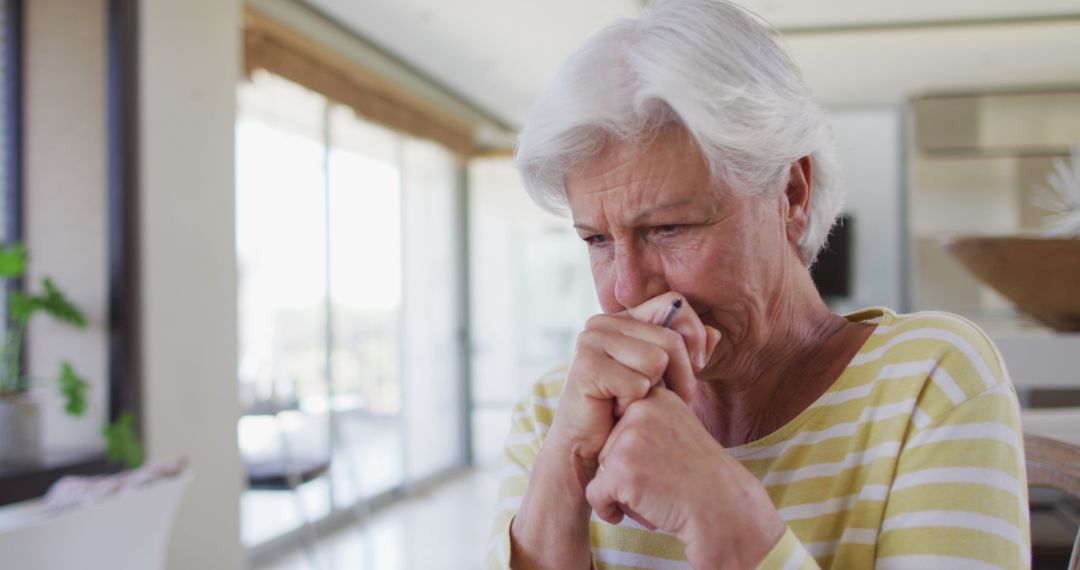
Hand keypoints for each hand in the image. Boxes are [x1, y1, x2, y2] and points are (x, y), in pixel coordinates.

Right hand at [549, 291, 719, 482]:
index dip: (694, 334)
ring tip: (634, 404)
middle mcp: (603, 323)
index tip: (698, 365)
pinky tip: (617, 411)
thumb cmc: (627, 413)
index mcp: (622, 319)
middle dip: (681, 376)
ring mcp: (591, 342)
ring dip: (654, 392)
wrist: (586, 448)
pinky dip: (634, 405)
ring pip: (657, 360)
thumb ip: (689, 354)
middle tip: (664, 400)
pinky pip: (638, 383)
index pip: (673, 303)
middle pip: (671, 338)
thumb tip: (715, 334)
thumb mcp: (665, 378)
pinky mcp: (586, 366)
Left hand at [585, 387, 784, 567]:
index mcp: (655, 396)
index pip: (618, 423)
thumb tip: (611, 411)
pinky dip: (609, 510)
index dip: (634, 451)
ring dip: (621, 491)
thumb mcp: (679, 428)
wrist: (726, 511)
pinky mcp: (621, 470)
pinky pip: (595, 494)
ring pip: (601, 470)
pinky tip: (635, 514)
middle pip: (606, 447)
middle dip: (626, 471)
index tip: (660, 463)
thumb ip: (648, 417)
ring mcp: (629, 438)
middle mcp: (640, 409)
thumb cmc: (701, 478)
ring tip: (657, 495)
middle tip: (662, 482)